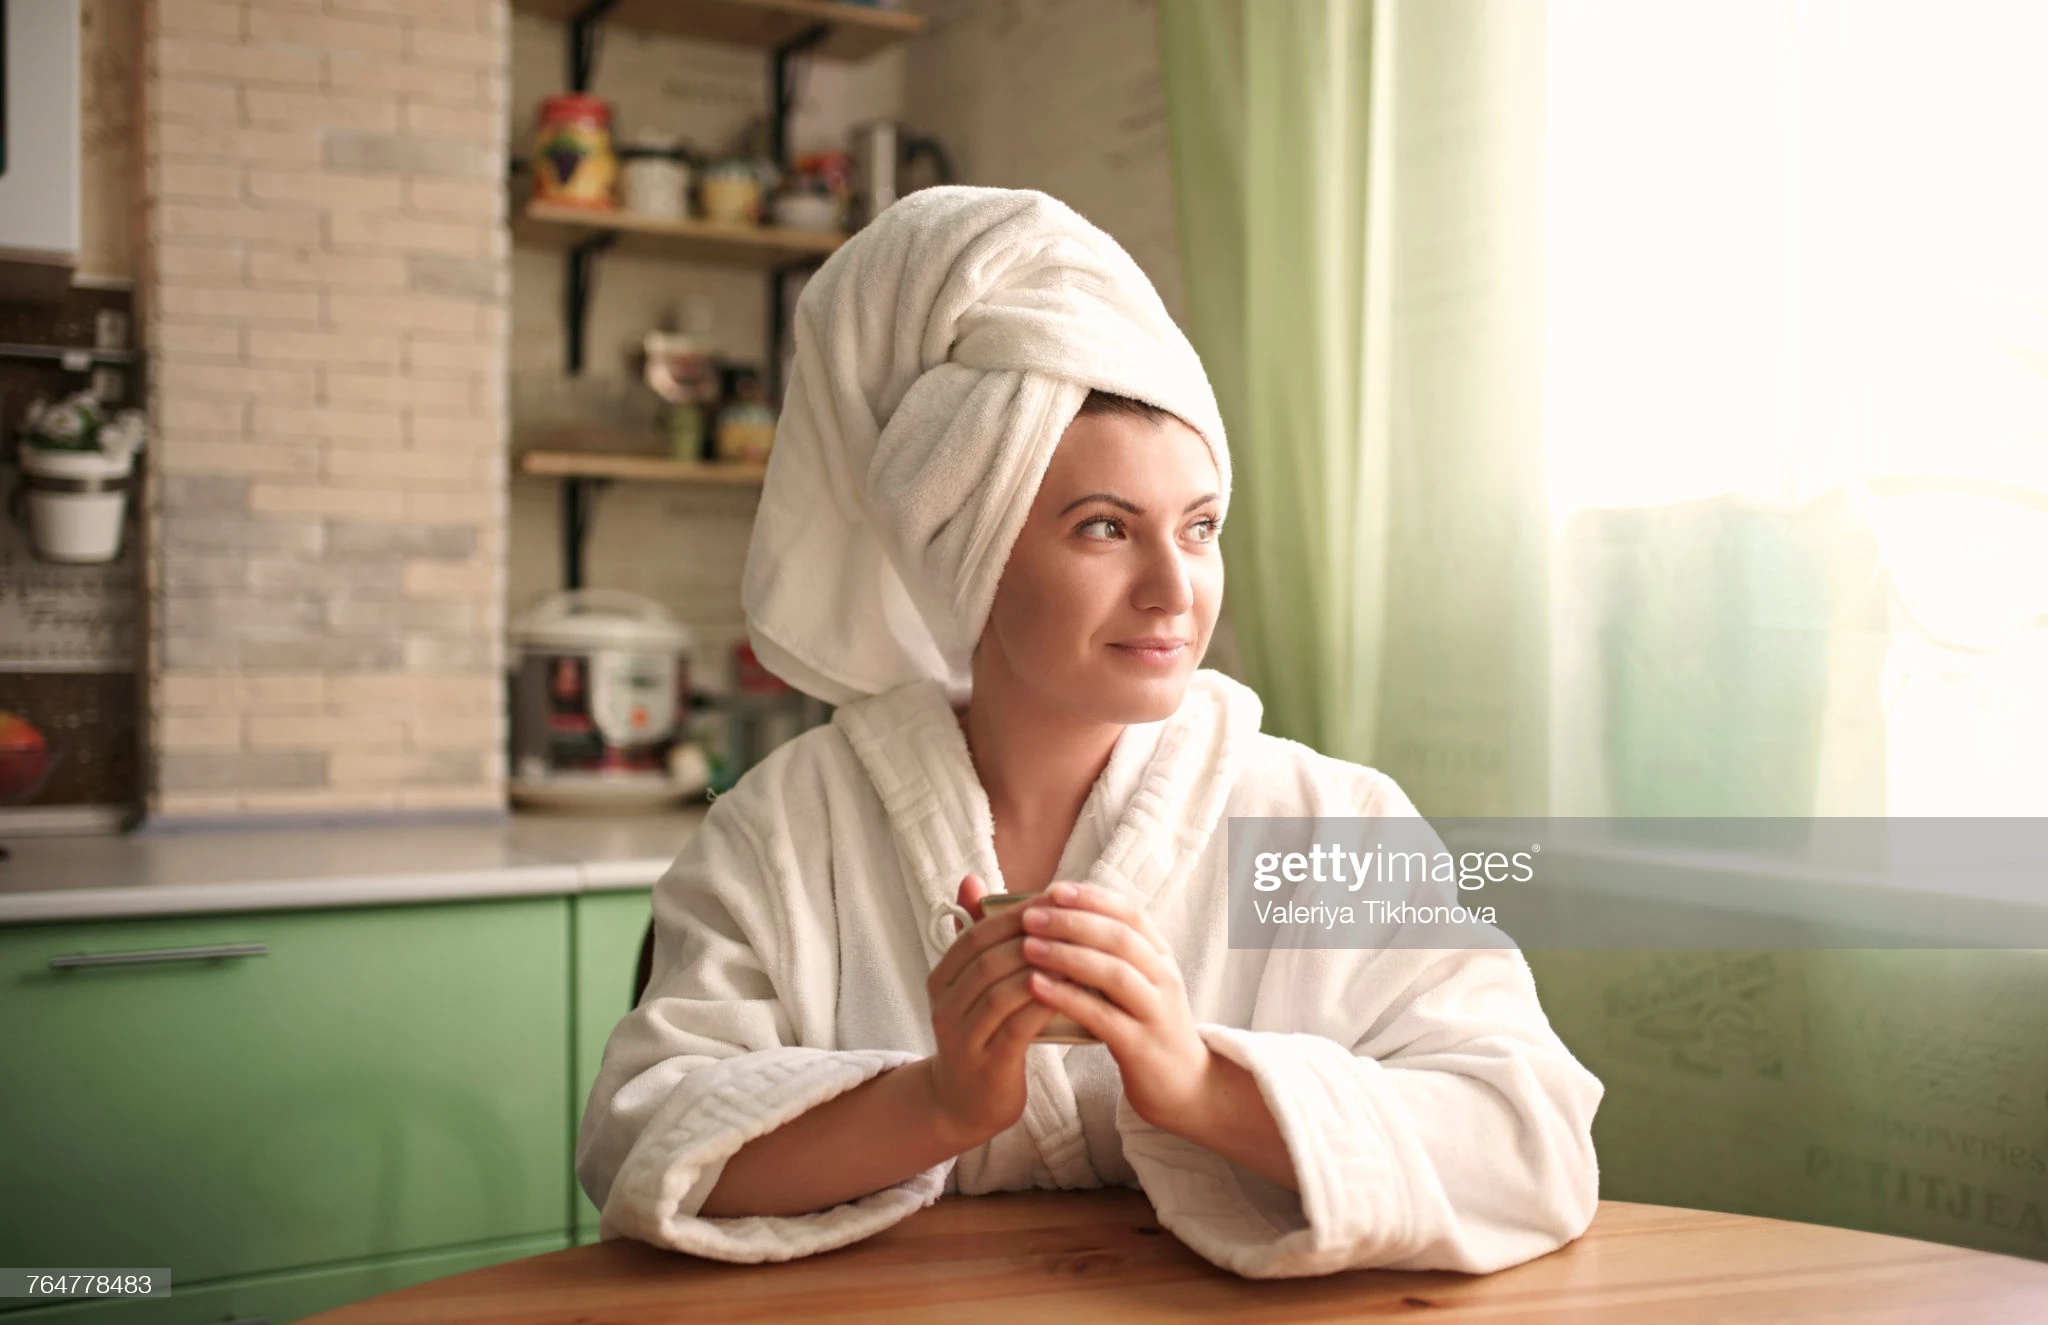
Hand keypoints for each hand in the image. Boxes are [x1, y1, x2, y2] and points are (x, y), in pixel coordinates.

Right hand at [920, 874, 1058, 1147]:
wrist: (964, 1105)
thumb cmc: (981, 1034)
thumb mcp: (975, 985)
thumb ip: (978, 936)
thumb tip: (970, 879)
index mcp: (941, 978)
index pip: (976, 933)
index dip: (1016, 912)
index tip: (1057, 897)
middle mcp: (943, 1005)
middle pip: (987, 958)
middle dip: (1033, 935)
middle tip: (1074, 918)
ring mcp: (961, 1037)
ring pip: (1000, 990)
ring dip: (1042, 966)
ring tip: (1079, 950)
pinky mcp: (985, 1064)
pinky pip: (1015, 1026)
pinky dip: (1044, 1003)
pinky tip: (1072, 990)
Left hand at [1019, 881, 1214, 1132]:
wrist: (1185, 1087)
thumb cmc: (1144, 1026)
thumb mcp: (1134, 983)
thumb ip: (1105, 953)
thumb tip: (1057, 916)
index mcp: (1160, 956)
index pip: (1130, 912)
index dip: (1092, 898)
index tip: (1053, 890)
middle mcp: (1163, 977)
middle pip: (1119, 937)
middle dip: (1072, 922)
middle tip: (1030, 917)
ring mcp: (1156, 1011)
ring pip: (1113, 973)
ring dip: (1067, 955)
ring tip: (1027, 947)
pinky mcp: (1142, 1046)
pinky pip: (1103, 1016)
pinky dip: (1068, 998)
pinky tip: (1036, 988)